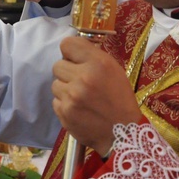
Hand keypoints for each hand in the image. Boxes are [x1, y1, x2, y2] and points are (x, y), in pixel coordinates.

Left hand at [52, 36, 140, 154]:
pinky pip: (56, 100)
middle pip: (57, 65)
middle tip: (80, 82)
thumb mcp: (114, 70)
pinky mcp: (64, 112)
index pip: (67, 44)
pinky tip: (79, 110)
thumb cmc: (119, 99)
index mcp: (98, 63)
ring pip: (55, 84)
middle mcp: (83, 77)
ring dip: (65, 89)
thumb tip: (70, 50)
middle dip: (67, 72)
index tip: (75, 59)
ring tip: (81, 98)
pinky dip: (65, 104)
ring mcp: (71, 96)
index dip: (70, 52)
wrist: (123, 133)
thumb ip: (92, 57)